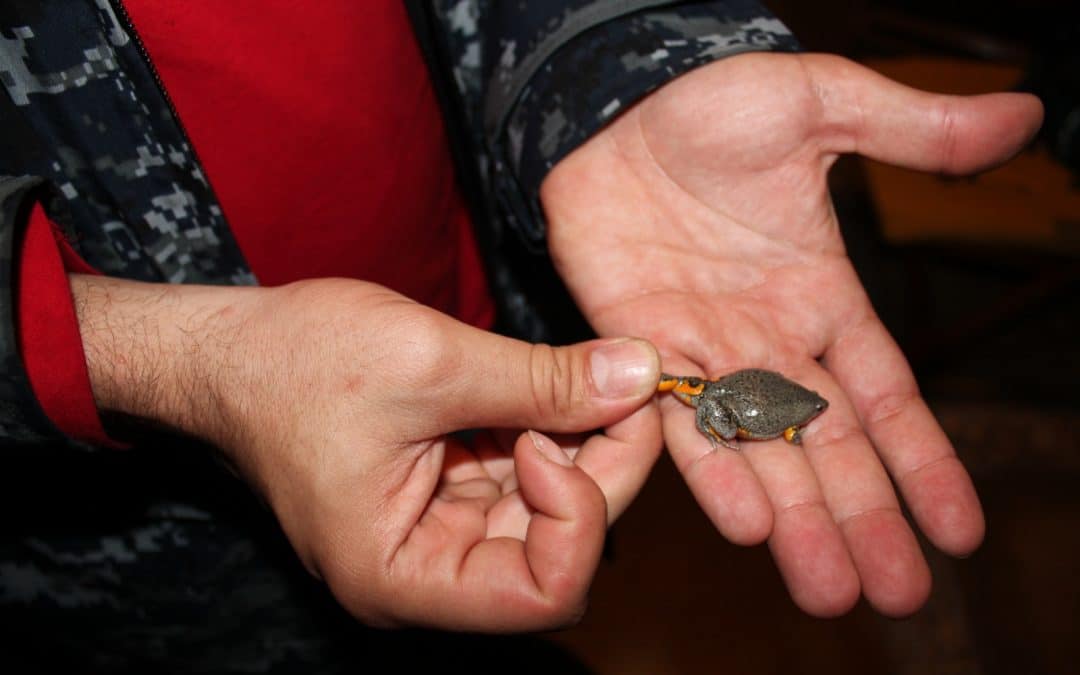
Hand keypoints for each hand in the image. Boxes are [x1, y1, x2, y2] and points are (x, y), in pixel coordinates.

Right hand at [72, 275, 661, 630]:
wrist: (227, 350)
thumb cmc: (293, 363)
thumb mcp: (430, 362)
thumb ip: (545, 378)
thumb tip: (642, 373)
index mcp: (401, 574)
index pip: (542, 595)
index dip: (582, 517)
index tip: (558, 436)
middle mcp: (424, 569)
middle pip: (557, 549)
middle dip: (601, 467)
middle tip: (621, 387)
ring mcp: (436, 531)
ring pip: (549, 510)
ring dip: (579, 443)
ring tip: (581, 375)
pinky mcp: (444, 491)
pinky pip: (520, 477)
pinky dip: (547, 429)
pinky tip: (549, 383)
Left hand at [541, 52, 1042, 616]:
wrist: (611, 103)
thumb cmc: (712, 103)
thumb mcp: (822, 105)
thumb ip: (912, 130)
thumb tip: (1026, 113)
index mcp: (822, 296)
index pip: (885, 395)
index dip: (921, 460)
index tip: (957, 531)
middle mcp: (769, 340)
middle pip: (827, 446)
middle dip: (863, 517)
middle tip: (898, 594)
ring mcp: (704, 350)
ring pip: (759, 452)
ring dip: (794, 521)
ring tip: (828, 590)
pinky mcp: (639, 346)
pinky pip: (679, 420)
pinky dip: (712, 472)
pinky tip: (745, 526)